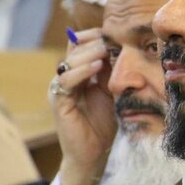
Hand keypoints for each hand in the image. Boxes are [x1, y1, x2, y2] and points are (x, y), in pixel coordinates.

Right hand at [49, 28, 116, 184]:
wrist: (95, 153)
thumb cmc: (106, 124)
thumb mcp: (113, 91)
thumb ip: (113, 72)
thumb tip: (126, 48)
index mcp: (78, 73)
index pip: (81, 44)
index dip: (96, 36)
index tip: (115, 32)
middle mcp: (66, 78)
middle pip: (74, 49)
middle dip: (93, 41)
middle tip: (111, 37)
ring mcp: (60, 89)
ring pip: (69, 61)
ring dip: (88, 53)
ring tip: (105, 49)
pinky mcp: (58, 101)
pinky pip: (66, 80)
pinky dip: (80, 71)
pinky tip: (96, 67)